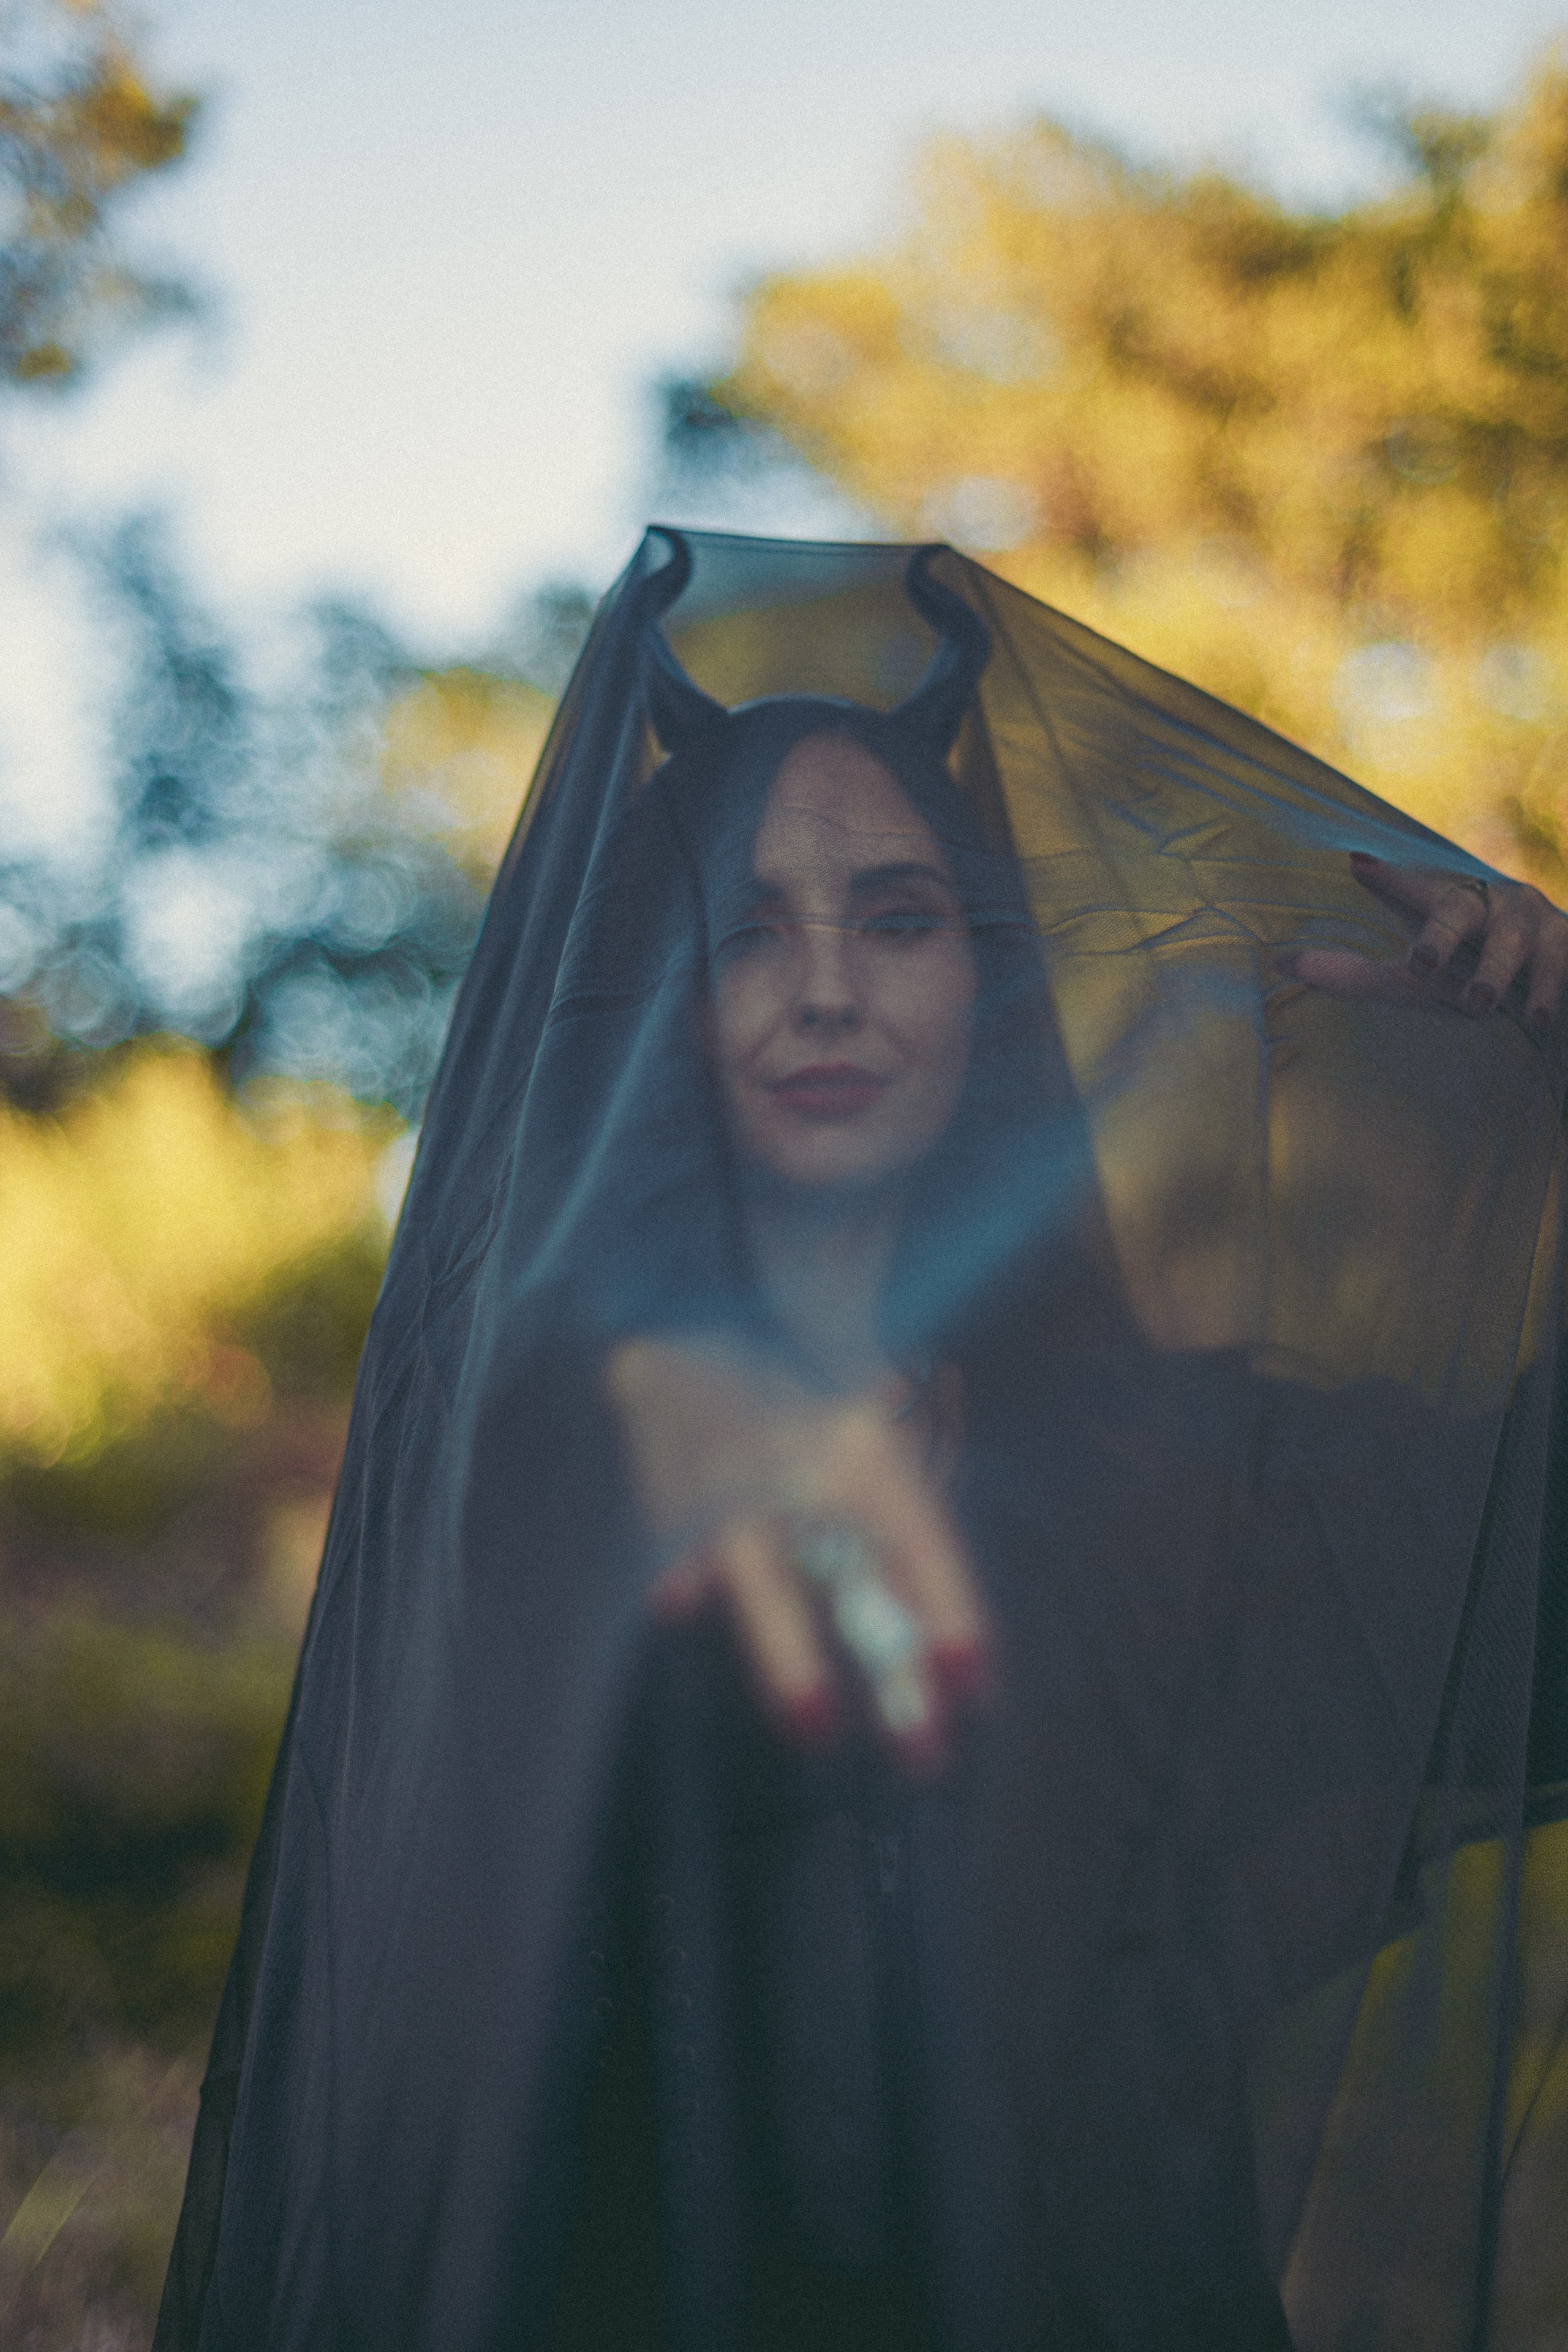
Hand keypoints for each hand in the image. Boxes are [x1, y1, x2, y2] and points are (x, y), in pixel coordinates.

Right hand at [605, 1339, 991, 1772]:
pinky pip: (680, 1533)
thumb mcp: (871, 1420)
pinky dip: (684, 1570)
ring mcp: (737, 1468)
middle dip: (889, 1665)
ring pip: (768, 1566)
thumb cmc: (803, 1372)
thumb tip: (933, 1624)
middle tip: (924, 1753)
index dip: (952, 1612)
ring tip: (814, 1728)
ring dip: (790, 1652)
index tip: (974, 1686)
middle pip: (858, 1571)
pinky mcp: (672, 1472)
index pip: (923, 1539)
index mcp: (868, 1440)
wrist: (701, 1296)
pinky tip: (680, 1603)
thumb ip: (898, 1513)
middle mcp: (808, 1456)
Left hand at [1279, 855, 1567, 1031]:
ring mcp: (1536, 924)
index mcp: (1452, 902)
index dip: (1390, 880)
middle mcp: (1492, 904)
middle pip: (1461, 910)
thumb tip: (1279, 962)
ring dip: (1495, 971)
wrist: (1553, 982)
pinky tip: (1539, 1020)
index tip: (1357, 866)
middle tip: (1420, 963)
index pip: (1415, 889)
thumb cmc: (1472, 973)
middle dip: (1440, 933)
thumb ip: (1356, 974)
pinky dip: (1549, 990)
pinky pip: (1561, 965)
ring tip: (1478, 1002)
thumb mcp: (1419, 977)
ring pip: (1514, 942)